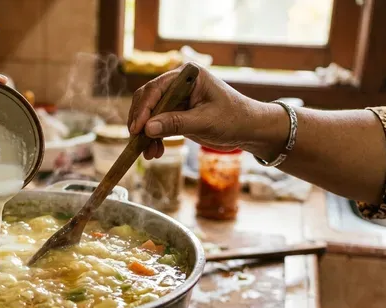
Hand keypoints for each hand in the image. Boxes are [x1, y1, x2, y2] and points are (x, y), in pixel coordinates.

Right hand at [127, 66, 284, 159]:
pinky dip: (154, 139)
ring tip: (148, 153)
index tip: (137, 128)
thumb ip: (175, 123)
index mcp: (187, 76)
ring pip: (149, 114)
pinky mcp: (176, 114)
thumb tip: (147, 129)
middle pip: (148, 100)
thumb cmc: (234, 119)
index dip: (144, 108)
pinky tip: (155, 152)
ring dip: (146, 134)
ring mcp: (176, 100)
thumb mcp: (205, 122)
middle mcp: (178, 84)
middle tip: (136, 141)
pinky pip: (157, 125)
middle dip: (141, 122)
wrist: (249, 130)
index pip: (156, 88)